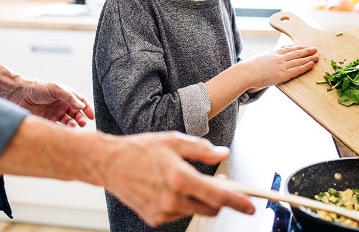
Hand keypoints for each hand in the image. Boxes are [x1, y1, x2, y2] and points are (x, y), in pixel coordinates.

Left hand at [0, 65, 93, 126]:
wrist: (19, 95)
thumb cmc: (38, 88)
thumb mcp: (56, 89)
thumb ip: (69, 97)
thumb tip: (81, 106)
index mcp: (66, 96)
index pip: (81, 102)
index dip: (87, 109)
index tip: (91, 116)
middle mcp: (62, 105)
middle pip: (76, 113)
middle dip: (81, 118)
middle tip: (83, 123)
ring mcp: (55, 114)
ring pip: (68, 121)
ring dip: (72, 124)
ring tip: (72, 126)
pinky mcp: (47, 122)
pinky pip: (58, 127)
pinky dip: (62, 130)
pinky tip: (63, 129)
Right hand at [97, 132, 255, 225]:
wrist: (108, 164)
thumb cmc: (139, 149)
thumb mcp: (174, 140)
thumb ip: (202, 149)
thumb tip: (222, 154)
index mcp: (180, 178)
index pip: (219, 196)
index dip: (238, 202)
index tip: (250, 207)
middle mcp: (172, 199)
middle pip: (211, 208)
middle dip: (221, 199)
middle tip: (224, 184)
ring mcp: (163, 211)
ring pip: (195, 210)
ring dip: (200, 199)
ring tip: (190, 180)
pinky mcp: (154, 218)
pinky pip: (179, 213)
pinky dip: (183, 203)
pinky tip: (171, 187)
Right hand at [241, 45, 318, 90]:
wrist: (246, 72)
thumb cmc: (248, 68)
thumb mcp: (258, 58)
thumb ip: (265, 57)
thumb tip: (267, 56)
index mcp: (272, 53)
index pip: (287, 49)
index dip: (296, 47)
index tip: (303, 46)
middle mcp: (279, 58)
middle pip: (295, 53)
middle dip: (306, 50)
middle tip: (315, 48)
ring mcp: (282, 65)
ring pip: (298, 60)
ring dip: (309, 57)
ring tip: (317, 55)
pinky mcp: (283, 74)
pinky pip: (297, 70)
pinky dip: (305, 66)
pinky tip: (312, 64)